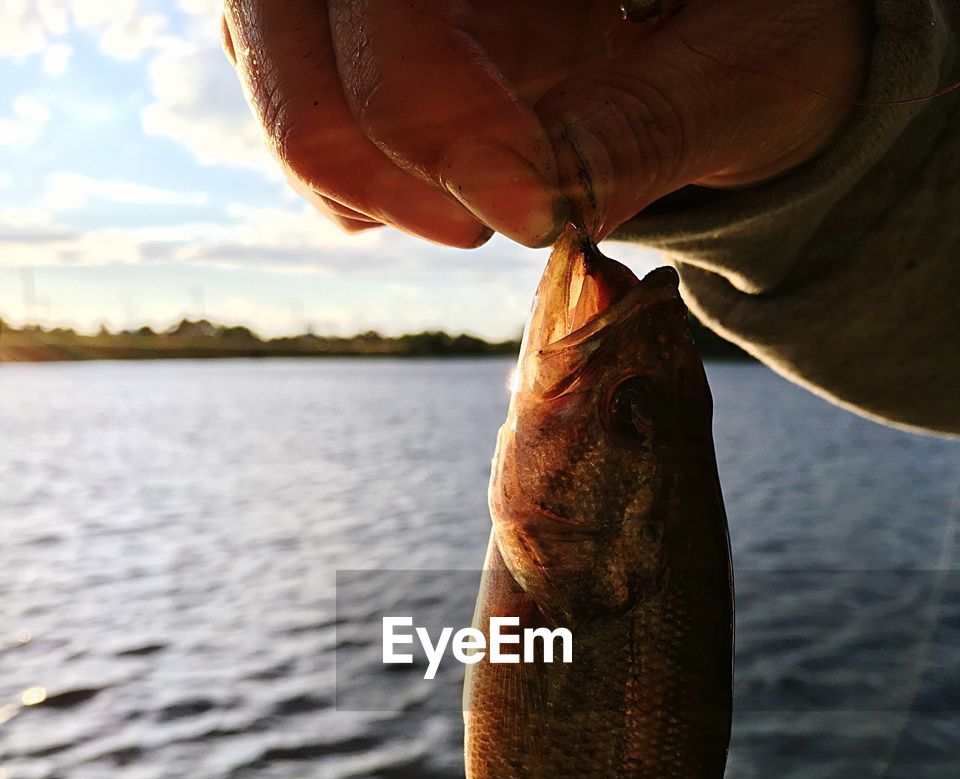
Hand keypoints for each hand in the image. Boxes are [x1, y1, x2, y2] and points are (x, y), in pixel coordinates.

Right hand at [221, 0, 869, 246]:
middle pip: (276, 9)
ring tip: (490, 201)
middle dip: (361, 141)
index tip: (520, 215)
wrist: (746, 26)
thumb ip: (642, 127)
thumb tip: (528, 207)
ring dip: (358, 168)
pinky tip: (465, 184)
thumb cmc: (767, 28)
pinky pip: (300, 100)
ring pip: (264, 52)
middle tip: (480, 229)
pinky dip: (360, 177)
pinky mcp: (360, 25)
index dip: (421, 97)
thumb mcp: (745, 72)